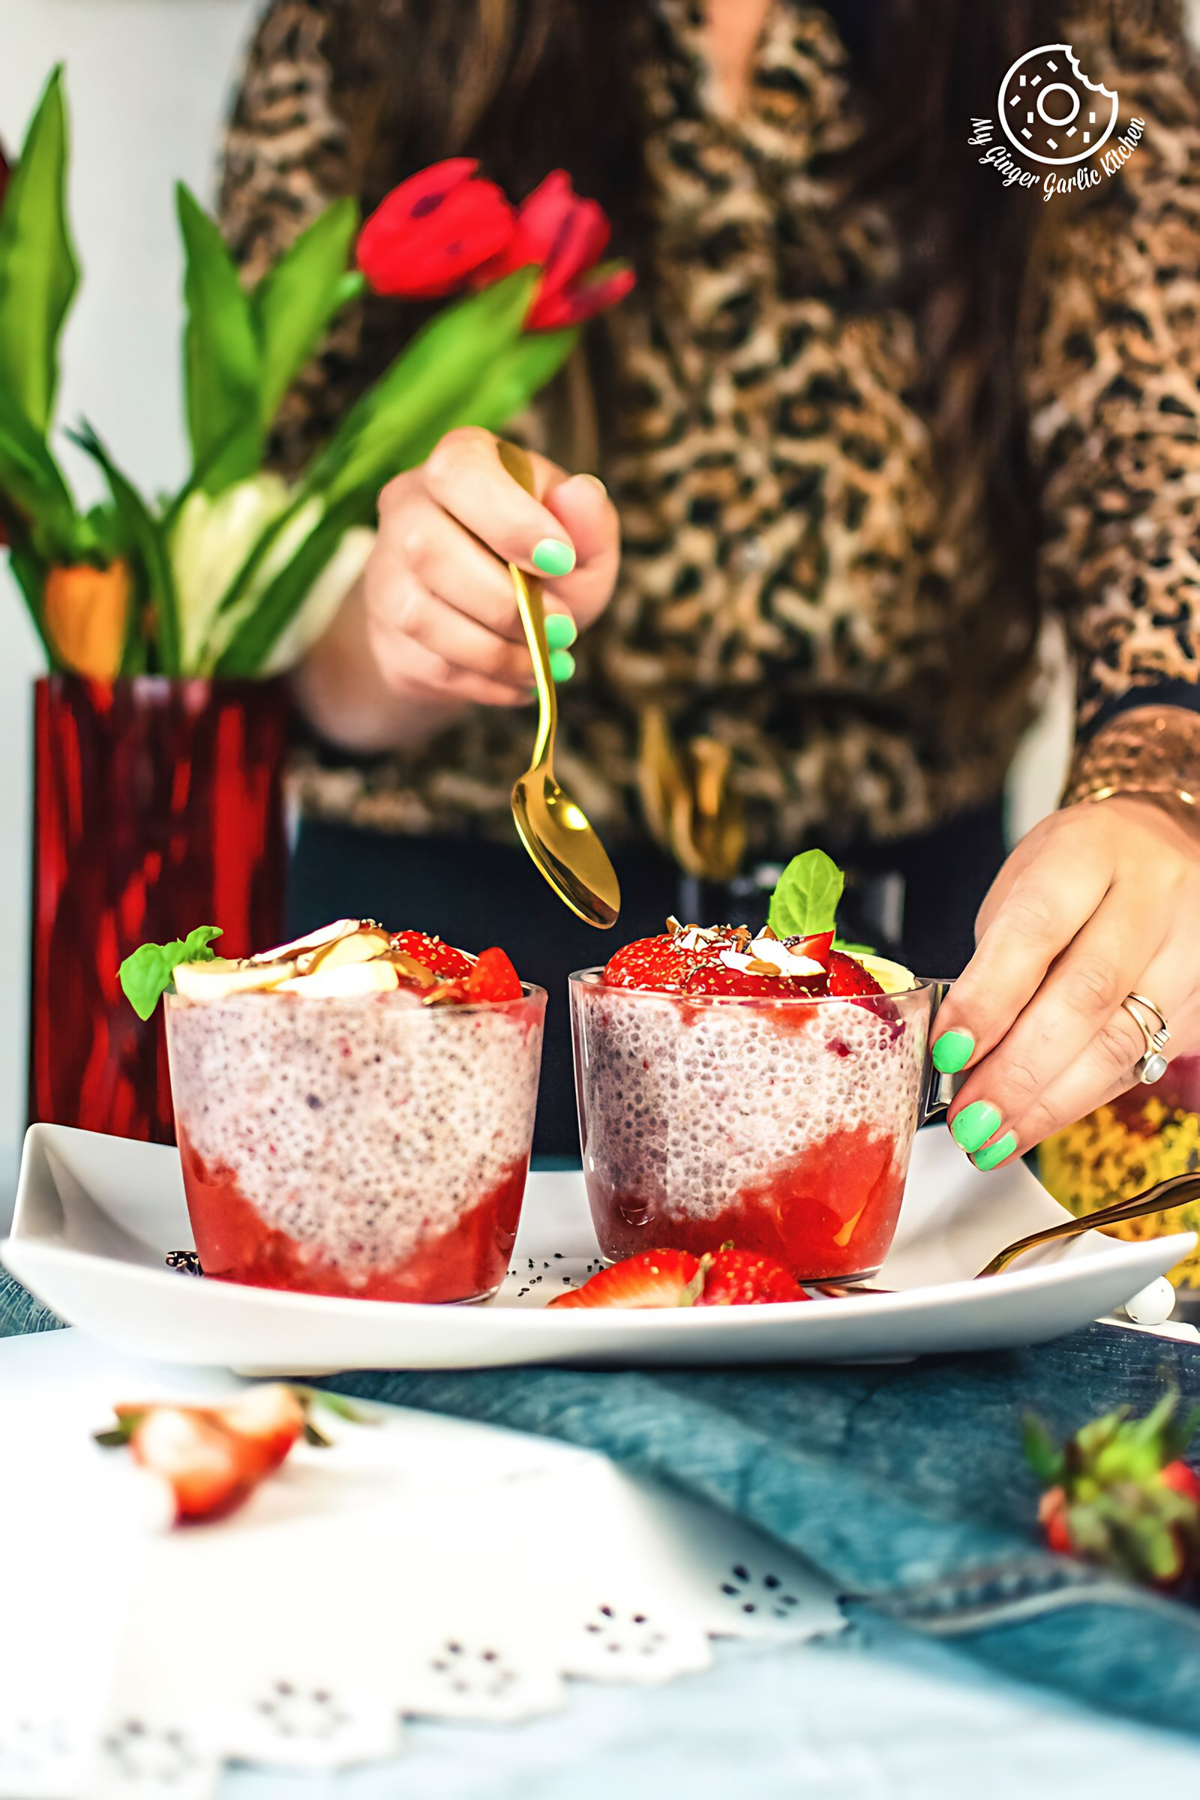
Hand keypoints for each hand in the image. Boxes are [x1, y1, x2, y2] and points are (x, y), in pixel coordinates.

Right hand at [364, 427, 618, 708]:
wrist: (495, 621)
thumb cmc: (543, 566)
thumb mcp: (583, 544)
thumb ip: (590, 523)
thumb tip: (580, 495)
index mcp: (461, 462)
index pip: (461, 474)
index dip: (510, 520)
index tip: (561, 561)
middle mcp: (409, 506)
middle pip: (428, 548)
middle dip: (504, 601)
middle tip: (562, 629)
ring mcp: (388, 572)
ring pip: (421, 615)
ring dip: (496, 651)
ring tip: (546, 661)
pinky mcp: (388, 633)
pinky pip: (428, 663)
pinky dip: (486, 682)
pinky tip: (520, 679)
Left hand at [931, 795, 1199, 1169]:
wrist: (1160, 847)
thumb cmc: (1076, 871)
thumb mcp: (1023, 888)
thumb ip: (996, 962)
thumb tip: (959, 1052)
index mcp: (1090, 851)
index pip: (1036, 929)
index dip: (989, 998)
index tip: (948, 1052)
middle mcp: (1153, 895)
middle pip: (1086, 995)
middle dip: (1018, 1070)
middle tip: (969, 1117)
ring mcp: (1191, 947)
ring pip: (1122, 1041)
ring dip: (1049, 1103)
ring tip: (994, 1137)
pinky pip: (1140, 1062)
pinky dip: (1080, 1100)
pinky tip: (1037, 1122)